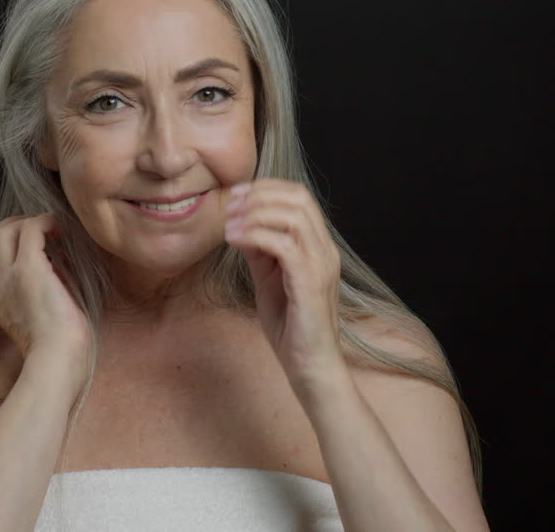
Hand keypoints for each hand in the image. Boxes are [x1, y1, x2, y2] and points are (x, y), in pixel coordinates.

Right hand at [0, 214, 90, 381]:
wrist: (58, 362)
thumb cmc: (59, 347)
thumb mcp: (39, 317)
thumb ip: (40, 291)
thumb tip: (61, 263)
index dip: (3, 245)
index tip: (28, 245)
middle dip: (11, 226)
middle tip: (39, 229)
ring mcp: (10, 277)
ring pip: (4, 230)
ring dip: (29, 221)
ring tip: (52, 228)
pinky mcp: (29, 270)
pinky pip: (31, 229)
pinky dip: (46, 222)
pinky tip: (61, 228)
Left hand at [224, 179, 344, 388]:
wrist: (309, 365)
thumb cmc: (290, 326)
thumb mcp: (268, 280)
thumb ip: (259, 252)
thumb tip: (240, 225)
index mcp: (318, 247)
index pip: (300, 198)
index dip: (267, 188)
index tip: (236, 194)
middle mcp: (325, 251)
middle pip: (299, 198)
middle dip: (260, 194)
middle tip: (230, 204)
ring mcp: (321, 265)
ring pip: (293, 216)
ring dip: (255, 213)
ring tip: (229, 223)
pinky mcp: (310, 282)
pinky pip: (284, 244)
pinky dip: (254, 235)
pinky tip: (234, 240)